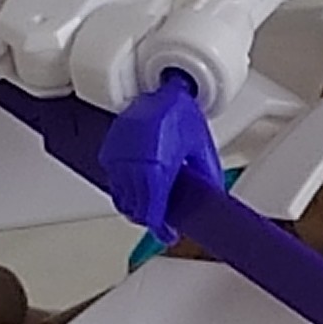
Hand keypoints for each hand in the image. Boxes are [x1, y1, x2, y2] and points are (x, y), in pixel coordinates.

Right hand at [98, 69, 222, 245]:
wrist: (161, 90)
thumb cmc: (181, 114)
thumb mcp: (200, 148)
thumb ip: (206, 177)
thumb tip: (212, 199)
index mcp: (158, 167)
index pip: (152, 213)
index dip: (160, 229)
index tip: (167, 233)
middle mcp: (134, 165)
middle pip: (134, 209)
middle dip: (148, 219)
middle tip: (163, 221)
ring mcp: (119, 158)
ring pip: (121, 198)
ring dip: (135, 206)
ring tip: (150, 205)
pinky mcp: (110, 151)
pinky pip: (113, 180)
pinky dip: (124, 189)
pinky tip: (138, 186)